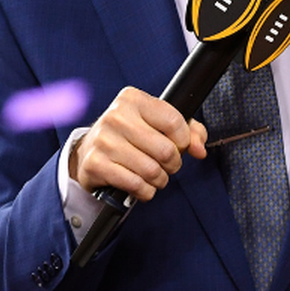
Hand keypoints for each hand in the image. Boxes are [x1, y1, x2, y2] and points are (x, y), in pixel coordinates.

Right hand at [71, 87, 205, 199]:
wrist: (90, 150)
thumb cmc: (131, 135)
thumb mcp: (159, 123)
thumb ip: (189, 130)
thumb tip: (199, 149)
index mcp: (133, 99)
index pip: (174, 121)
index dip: (184, 141)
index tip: (178, 146)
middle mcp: (116, 116)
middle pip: (165, 150)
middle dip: (173, 164)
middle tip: (167, 165)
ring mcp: (103, 140)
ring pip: (152, 170)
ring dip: (160, 180)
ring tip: (155, 176)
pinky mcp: (96, 164)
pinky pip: (135, 185)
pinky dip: (145, 191)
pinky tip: (141, 185)